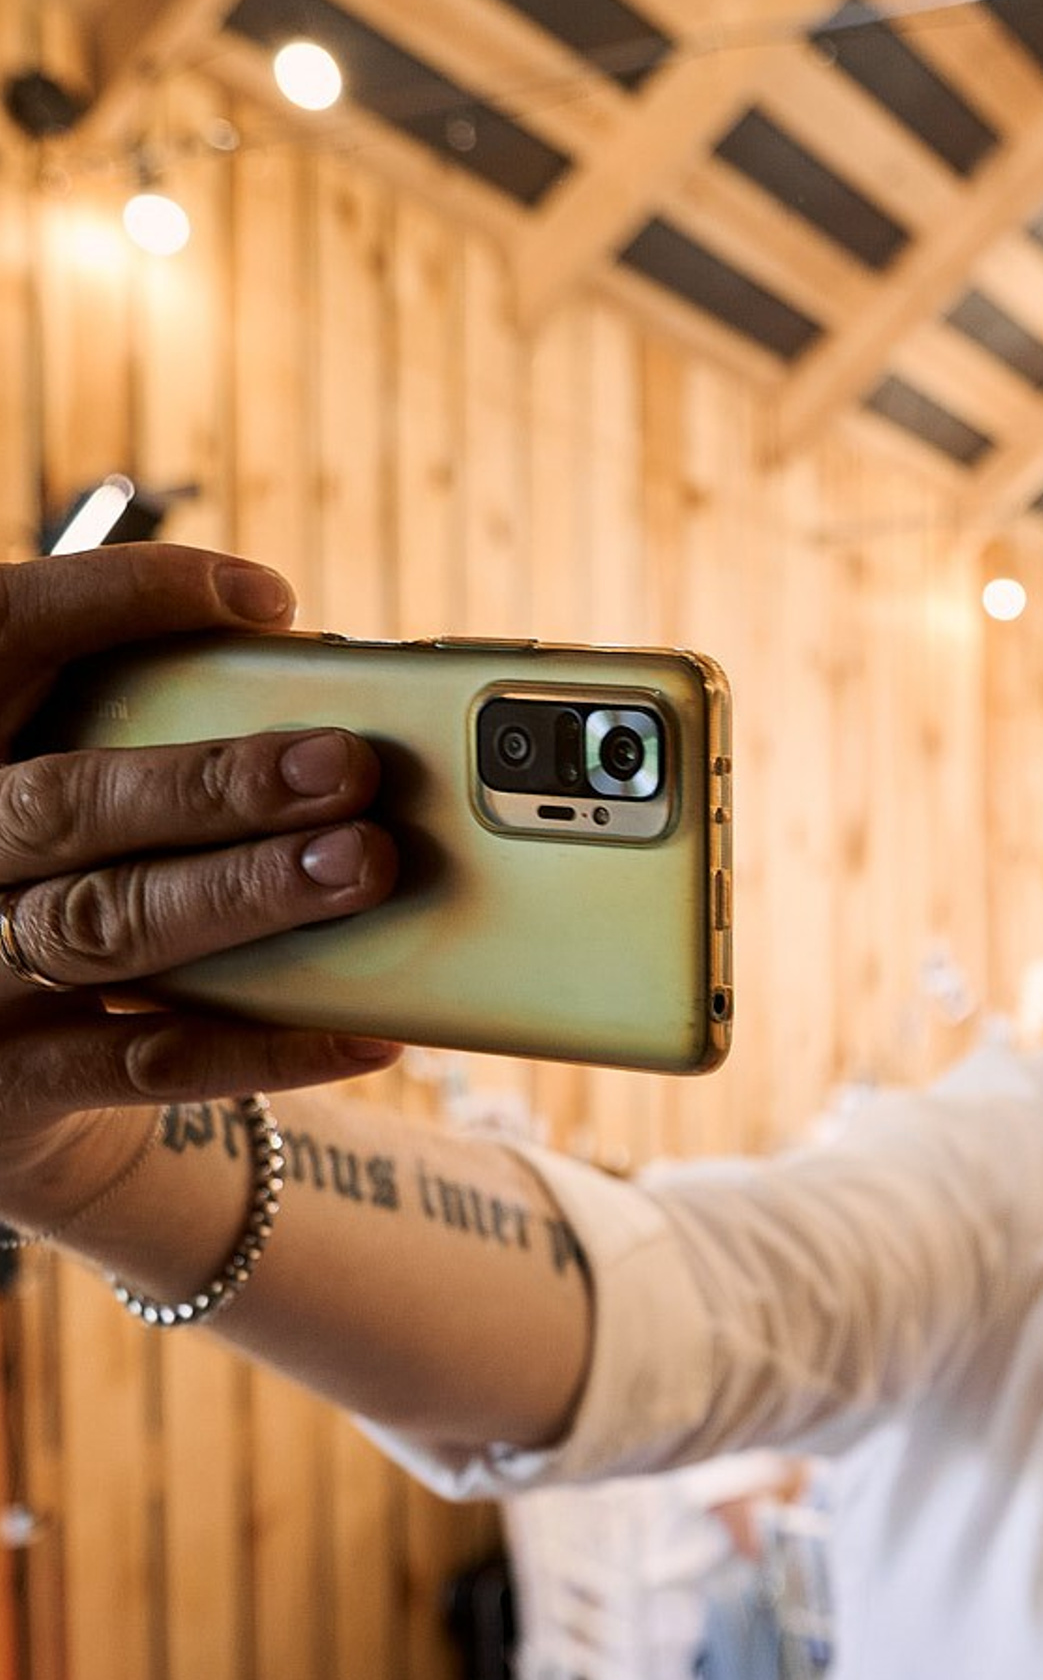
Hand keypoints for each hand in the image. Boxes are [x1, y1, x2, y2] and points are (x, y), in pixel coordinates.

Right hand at [0, 549, 400, 1221]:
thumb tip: (304, 661)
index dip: (119, 602)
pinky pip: (153, 1062)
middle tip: (346, 766)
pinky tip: (369, 1028)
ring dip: (244, 895)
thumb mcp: (57, 776)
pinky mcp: (18, 1081)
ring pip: (108, 926)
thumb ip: (132, 717)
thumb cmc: (53, 873)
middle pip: (65, 804)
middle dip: (211, 784)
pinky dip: (267, 1047)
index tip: (266, 598)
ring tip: (362, 865)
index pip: (3, 639)